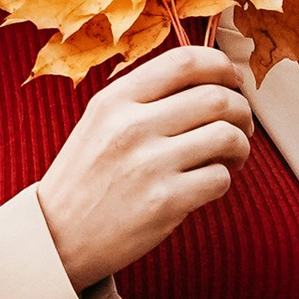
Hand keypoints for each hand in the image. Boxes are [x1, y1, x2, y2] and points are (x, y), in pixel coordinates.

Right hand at [34, 40, 254, 290]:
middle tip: (241, 126)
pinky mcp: (164, 202)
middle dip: (242, 111)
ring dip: (241, 146)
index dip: (222, 66)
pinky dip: (225, 179)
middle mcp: (131, 126)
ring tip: (230, 157)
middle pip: (217, 97)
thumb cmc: (85, 179)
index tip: (232, 80)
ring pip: (227, 136)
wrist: (56, 237)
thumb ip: (145, 98)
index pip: (185, 60)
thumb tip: (209, 80)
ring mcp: (148, 165)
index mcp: (115, 99)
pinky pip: (220, 178)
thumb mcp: (100, 123)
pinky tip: (209, 183)